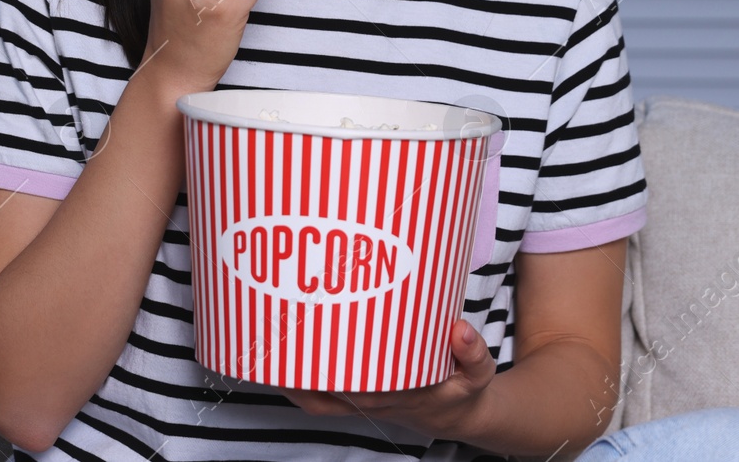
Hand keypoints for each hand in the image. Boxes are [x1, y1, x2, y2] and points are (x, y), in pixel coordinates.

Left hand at [276, 318, 496, 442]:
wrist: (455, 413)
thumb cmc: (460, 389)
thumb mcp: (478, 375)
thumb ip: (474, 355)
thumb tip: (460, 331)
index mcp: (395, 394)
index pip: (351, 385)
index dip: (325, 368)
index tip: (308, 332)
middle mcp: (369, 400)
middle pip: (322, 390)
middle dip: (295, 364)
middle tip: (271, 325)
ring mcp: (358, 401)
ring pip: (313, 396)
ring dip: (287, 375)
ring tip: (260, 341)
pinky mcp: (352, 396)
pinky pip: (316, 396)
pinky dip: (293, 383)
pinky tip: (273, 360)